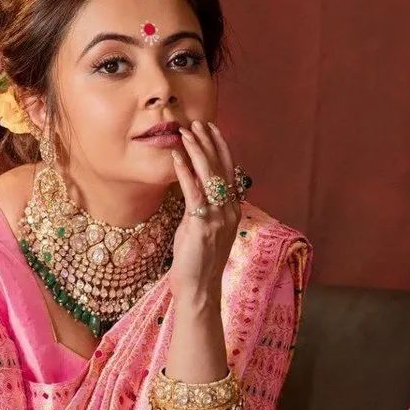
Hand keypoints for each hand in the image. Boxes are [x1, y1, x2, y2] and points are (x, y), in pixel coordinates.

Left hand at [168, 120, 241, 306]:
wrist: (199, 288)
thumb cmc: (197, 261)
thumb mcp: (202, 228)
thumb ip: (201, 207)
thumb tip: (192, 187)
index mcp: (232, 210)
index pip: (229, 171)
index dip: (220, 147)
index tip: (211, 129)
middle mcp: (229, 211)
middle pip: (221, 168)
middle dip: (209, 142)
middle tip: (198, 122)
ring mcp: (218, 217)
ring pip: (209, 175)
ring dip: (197, 150)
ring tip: (186, 131)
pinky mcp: (201, 224)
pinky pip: (193, 191)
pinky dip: (185, 170)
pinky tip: (177, 155)